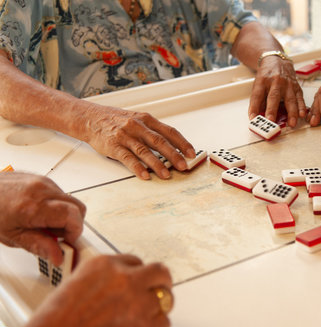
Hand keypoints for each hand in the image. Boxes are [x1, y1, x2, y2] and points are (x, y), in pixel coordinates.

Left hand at [0, 172, 85, 265]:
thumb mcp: (11, 236)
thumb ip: (38, 246)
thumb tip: (58, 256)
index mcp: (34, 206)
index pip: (73, 217)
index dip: (75, 233)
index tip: (67, 243)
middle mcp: (42, 190)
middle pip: (78, 208)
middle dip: (73, 225)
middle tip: (57, 237)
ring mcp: (44, 181)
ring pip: (70, 201)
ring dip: (64, 216)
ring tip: (44, 225)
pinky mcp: (42, 179)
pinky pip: (60, 194)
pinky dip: (56, 206)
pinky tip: (40, 214)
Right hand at [7, 255, 172, 326]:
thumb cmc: (55, 324)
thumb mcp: (77, 284)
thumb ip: (103, 280)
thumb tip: (119, 284)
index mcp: (105, 264)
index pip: (135, 262)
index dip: (137, 276)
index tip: (137, 283)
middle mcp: (125, 278)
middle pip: (160, 272)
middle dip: (161, 283)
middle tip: (158, 292)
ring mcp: (137, 300)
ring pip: (165, 299)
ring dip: (156, 310)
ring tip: (142, 319)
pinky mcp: (145, 325)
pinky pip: (164, 324)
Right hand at [81, 103, 195, 179]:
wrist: (90, 118)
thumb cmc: (116, 121)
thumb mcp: (137, 120)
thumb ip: (153, 131)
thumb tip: (173, 147)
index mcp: (146, 120)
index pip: (169, 131)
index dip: (182, 143)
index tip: (191, 153)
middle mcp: (138, 126)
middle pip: (160, 141)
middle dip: (174, 155)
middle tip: (183, 166)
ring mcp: (125, 136)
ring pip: (145, 151)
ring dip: (157, 164)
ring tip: (167, 174)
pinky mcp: (114, 146)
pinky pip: (127, 158)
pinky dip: (137, 167)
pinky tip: (144, 175)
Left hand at [248, 56, 305, 127]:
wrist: (277, 61)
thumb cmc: (266, 75)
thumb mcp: (258, 84)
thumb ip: (258, 100)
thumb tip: (256, 116)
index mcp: (263, 81)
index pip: (257, 95)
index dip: (254, 107)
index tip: (253, 118)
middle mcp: (275, 82)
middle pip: (274, 97)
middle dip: (272, 110)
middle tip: (271, 121)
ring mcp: (287, 84)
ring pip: (290, 99)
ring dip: (291, 113)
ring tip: (291, 123)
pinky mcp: (296, 87)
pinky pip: (299, 98)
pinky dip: (301, 107)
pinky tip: (302, 114)